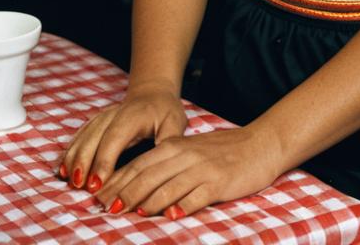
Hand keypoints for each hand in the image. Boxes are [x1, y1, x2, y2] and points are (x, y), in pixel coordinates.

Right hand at [59, 81, 186, 192]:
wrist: (153, 93)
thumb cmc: (165, 112)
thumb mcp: (174, 124)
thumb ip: (169, 142)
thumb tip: (163, 163)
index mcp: (133, 115)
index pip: (115, 137)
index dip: (104, 160)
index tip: (97, 183)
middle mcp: (114, 114)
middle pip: (94, 138)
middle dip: (84, 162)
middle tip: (79, 186)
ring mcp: (101, 117)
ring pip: (83, 137)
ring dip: (73, 159)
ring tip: (67, 180)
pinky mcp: (94, 123)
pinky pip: (79, 136)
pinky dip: (69, 152)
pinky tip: (61, 169)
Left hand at [95, 123, 284, 217]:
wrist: (260, 143)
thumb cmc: (223, 152)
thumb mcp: (190, 152)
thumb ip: (167, 166)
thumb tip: (136, 188)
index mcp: (175, 146)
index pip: (139, 165)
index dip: (117, 182)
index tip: (98, 199)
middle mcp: (185, 155)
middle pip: (148, 175)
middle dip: (125, 194)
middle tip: (107, 211)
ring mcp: (202, 168)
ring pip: (168, 185)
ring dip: (148, 201)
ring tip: (132, 214)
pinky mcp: (219, 182)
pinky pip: (196, 195)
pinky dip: (182, 206)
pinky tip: (171, 216)